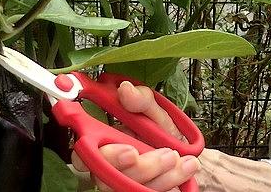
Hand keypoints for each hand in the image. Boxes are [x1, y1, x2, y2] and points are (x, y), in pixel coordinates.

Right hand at [70, 81, 199, 191]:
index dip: (99, 156)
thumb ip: (143, 101)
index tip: (129, 151)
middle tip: (167, 155)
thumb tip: (126, 90)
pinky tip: (186, 165)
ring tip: (179, 156)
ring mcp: (125, 182)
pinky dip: (171, 179)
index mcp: (104, 143)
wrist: (185, 153)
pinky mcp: (140, 190)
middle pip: (107, 178)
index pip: (84, 155)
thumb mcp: (157, 112)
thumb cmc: (162, 133)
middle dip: (139, 168)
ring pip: (130, 186)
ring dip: (160, 172)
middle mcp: (110, 166)